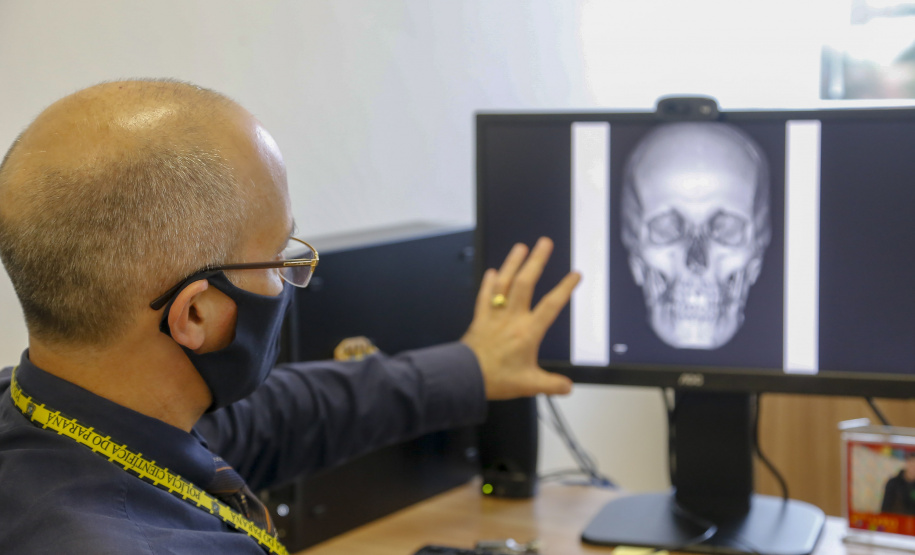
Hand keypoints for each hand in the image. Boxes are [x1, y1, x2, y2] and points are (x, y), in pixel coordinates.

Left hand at [461, 237, 579, 399]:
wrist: (465, 378)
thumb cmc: (495, 380)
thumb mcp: (529, 385)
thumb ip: (551, 384)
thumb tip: (567, 387)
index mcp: (527, 333)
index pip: (551, 305)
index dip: (564, 288)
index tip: (575, 275)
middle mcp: (511, 319)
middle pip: (526, 283)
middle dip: (537, 261)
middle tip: (544, 243)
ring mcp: (494, 316)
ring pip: (505, 284)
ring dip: (513, 263)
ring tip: (520, 247)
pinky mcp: (479, 319)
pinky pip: (485, 296)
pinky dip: (488, 283)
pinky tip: (492, 271)